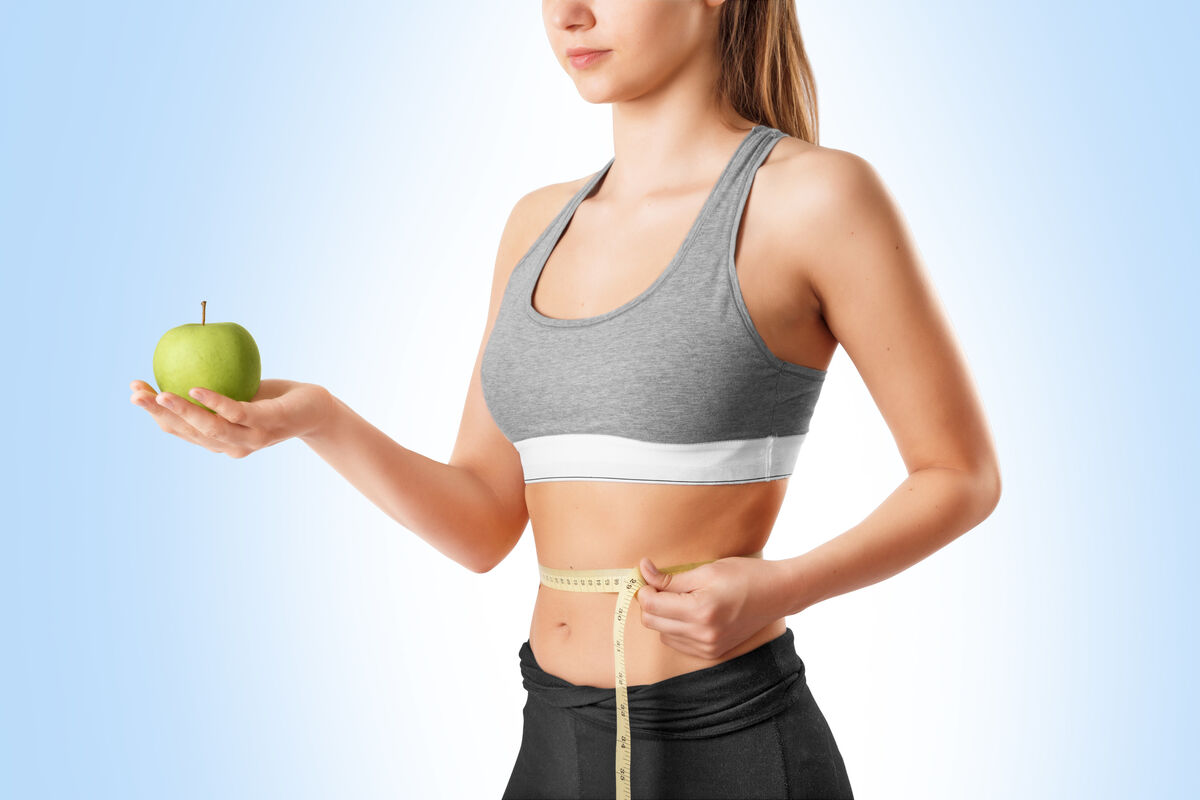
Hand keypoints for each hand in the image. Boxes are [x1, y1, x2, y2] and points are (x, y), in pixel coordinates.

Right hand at [129, 378, 332, 457]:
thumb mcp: (238, 394)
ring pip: (210, 428)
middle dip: (158, 414)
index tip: (134, 393)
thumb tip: (177, 363)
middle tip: (135, 395)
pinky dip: (215, 402)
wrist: (315, 408)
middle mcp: (232, 446)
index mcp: (220, 442)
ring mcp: (251, 438)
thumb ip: (212, 390)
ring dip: (181, 412)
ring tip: (159, 395)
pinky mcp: (267, 423)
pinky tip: (196, 389)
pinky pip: (236, 412)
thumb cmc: (272, 400)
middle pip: (189, 433)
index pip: (181, 432)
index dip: (155, 414)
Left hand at [634, 554, 788, 659]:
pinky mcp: (712, 653)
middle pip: (652, 622)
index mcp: (700, 611)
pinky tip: (689, 613)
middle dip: (650, 602)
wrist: (778, 594)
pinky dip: (676, 629)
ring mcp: (708, 647)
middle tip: (659, 584)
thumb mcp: (706, 571)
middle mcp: (702, 635)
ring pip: (663, 634)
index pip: (651, 605)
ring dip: (663, 616)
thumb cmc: (745, 575)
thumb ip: (671, 578)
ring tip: (680, 598)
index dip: (644, 588)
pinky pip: (678, 643)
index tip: (648, 575)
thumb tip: (643, 570)